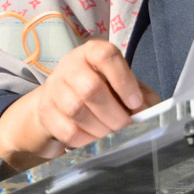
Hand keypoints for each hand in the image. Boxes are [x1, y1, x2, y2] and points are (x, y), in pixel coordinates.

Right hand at [0, 40, 160, 171]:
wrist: (63, 101)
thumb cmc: (105, 91)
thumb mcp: (127, 88)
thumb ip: (142, 97)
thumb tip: (147, 114)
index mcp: (94, 52)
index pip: (106, 56)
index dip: (124, 81)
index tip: (136, 103)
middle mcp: (71, 65)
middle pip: (90, 88)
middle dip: (114, 114)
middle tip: (126, 127)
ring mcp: (54, 87)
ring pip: (76, 109)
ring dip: (101, 129)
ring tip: (113, 136)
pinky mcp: (46, 111)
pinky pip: (66, 130)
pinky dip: (86, 140)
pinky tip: (97, 142)